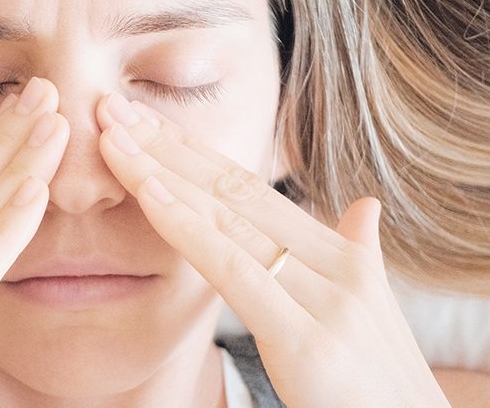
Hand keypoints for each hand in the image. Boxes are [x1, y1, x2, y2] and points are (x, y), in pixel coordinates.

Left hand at [97, 92, 449, 407]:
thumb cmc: (378, 381)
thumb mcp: (369, 310)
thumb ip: (356, 253)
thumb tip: (362, 206)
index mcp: (340, 254)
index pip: (251, 189)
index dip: (194, 152)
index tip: (145, 122)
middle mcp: (335, 263)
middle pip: (232, 190)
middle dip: (166, 146)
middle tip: (111, 108)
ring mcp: (325, 298)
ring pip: (226, 217)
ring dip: (160, 172)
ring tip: (111, 137)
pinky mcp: (308, 339)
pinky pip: (234, 270)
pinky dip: (186, 227)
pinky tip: (147, 194)